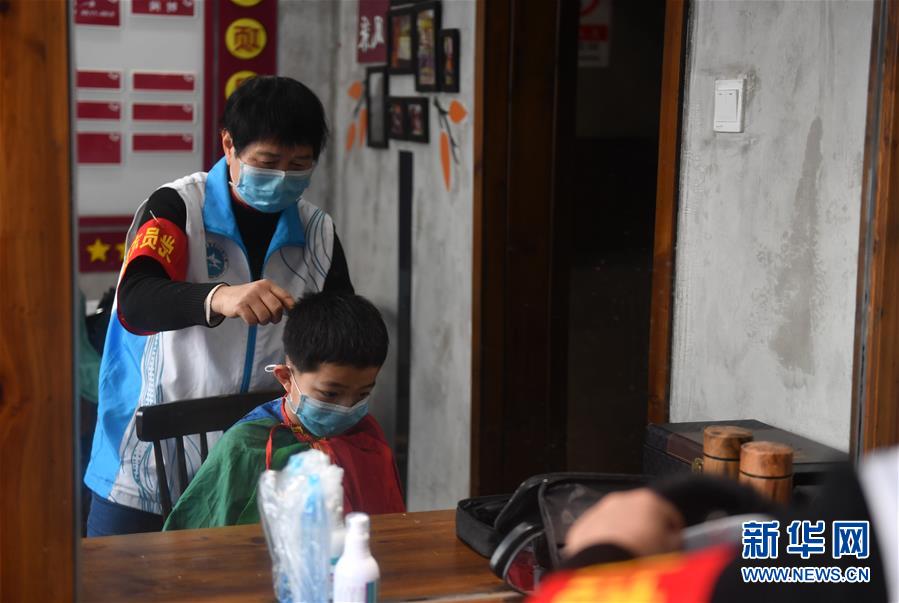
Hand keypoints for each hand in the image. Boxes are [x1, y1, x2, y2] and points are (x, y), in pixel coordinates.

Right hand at [210, 280, 294, 325]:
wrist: (225, 296)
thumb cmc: (248, 297)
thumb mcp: (262, 292)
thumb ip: (276, 298)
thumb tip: (292, 309)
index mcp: (267, 285)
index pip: (285, 296)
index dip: (290, 307)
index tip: (288, 313)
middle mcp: (259, 289)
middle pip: (277, 308)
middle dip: (275, 318)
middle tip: (271, 319)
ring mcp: (249, 297)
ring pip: (265, 317)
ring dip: (262, 321)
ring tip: (257, 317)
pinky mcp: (240, 306)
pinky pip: (252, 321)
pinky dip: (252, 322)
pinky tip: (249, 317)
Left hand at [564, 488, 683, 558]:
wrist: (603, 566)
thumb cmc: (639, 556)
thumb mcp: (672, 550)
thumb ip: (675, 539)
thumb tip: (674, 539)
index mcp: (649, 500)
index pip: (669, 513)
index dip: (674, 530)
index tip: (674, 541)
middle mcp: (622, 500)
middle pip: (640, 515)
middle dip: (646, 530)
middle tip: (650, 551)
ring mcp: (600, 511)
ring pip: (617, 522)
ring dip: (623, 534)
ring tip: (628, 556)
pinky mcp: (583, 526)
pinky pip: (598, 533)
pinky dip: (604, 542)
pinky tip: (610, 558)